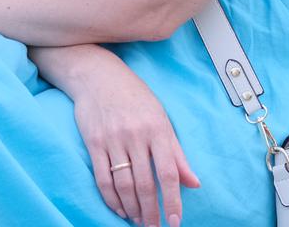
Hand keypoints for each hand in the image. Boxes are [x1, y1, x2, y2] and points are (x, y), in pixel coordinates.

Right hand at [70, 54, 199, 226]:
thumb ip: (177, 154)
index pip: (168, 173)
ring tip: (138, 220)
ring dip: (132, 208)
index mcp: (158, 130)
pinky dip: (111, 198)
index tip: (175, 221)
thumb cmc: (135, 97)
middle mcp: (136, 135)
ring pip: (123, 184)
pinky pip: (102, 177)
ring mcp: (113, 139)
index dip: (172, 200)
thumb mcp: (161, 119)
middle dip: (151, 212)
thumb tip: (194, 183)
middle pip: (144, 183)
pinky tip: (119, 208)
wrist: (98, 76)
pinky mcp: (94, 142)